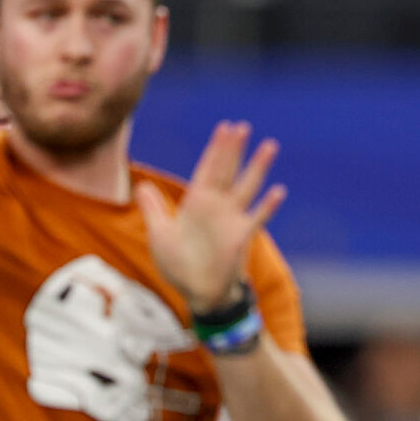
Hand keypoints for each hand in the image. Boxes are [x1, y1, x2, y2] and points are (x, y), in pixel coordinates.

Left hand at [136, 120, 285, 312]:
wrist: (198, 293)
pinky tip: (278, 191)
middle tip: (243, 126)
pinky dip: (267, 206)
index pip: (208, 168)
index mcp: (196, 203)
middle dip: (234, 149)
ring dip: (257, 167)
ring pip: (247, 186)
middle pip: (227, 170)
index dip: (216, 148)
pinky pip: (257, 218)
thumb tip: (141, 185)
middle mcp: (217, 206)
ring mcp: (232, 220)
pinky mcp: (241, 237)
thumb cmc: (179, 266)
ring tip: (269, 146)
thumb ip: (154, 209)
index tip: (225, 127)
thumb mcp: (159, 235)